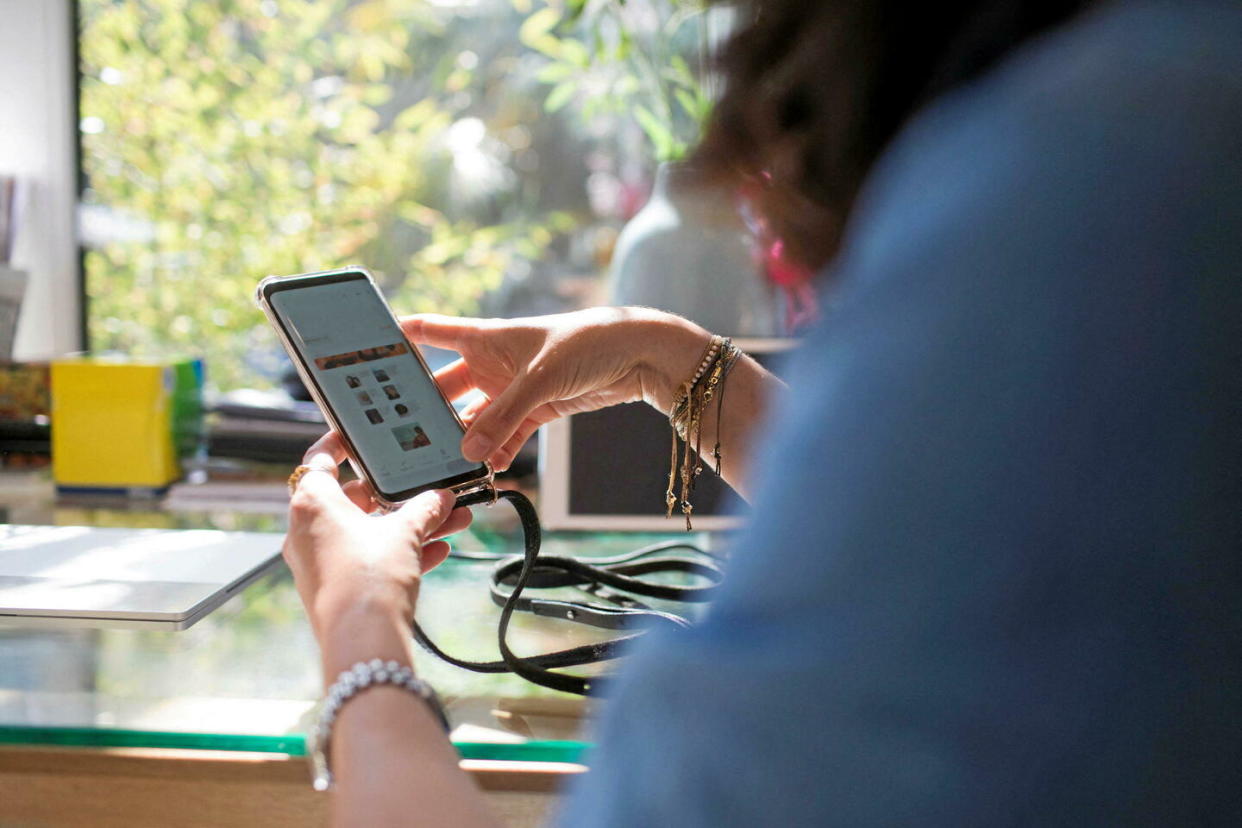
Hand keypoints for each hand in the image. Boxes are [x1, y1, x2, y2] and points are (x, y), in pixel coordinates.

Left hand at [282, 439, 471, 678]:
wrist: (362, 640)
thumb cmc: (370, 578)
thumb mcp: (405, 533)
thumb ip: (425, 509)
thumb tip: (441, 497)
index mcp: (312, 503)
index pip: (320, 459)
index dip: (341, 445)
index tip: (359, 436)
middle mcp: (307, 530)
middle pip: (354, 499)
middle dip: (398, 496)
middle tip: (427, 487)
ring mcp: (318, 561)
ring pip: (367, 532)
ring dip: (407, 525)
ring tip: (450, 520)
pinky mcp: (334, 587)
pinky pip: (368, 559)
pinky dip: (398, 552)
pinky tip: (439, 551)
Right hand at [402, 307, 709, 470]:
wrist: (637, 354)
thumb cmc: (587, 342)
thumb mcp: (540, 378)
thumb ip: (503, 417)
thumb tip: (468, 452)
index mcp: (483, 337)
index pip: (427, 332)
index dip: (394, 340)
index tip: (359, 356)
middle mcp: (490, 362)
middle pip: (443, 388)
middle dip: (422, 411)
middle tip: (396, 436)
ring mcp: (510, 389)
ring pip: (473, 418)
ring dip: (460, 440)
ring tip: (437, 464)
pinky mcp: (534, 410)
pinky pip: (504, 436)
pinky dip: (494, 453)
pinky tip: (480, 472)